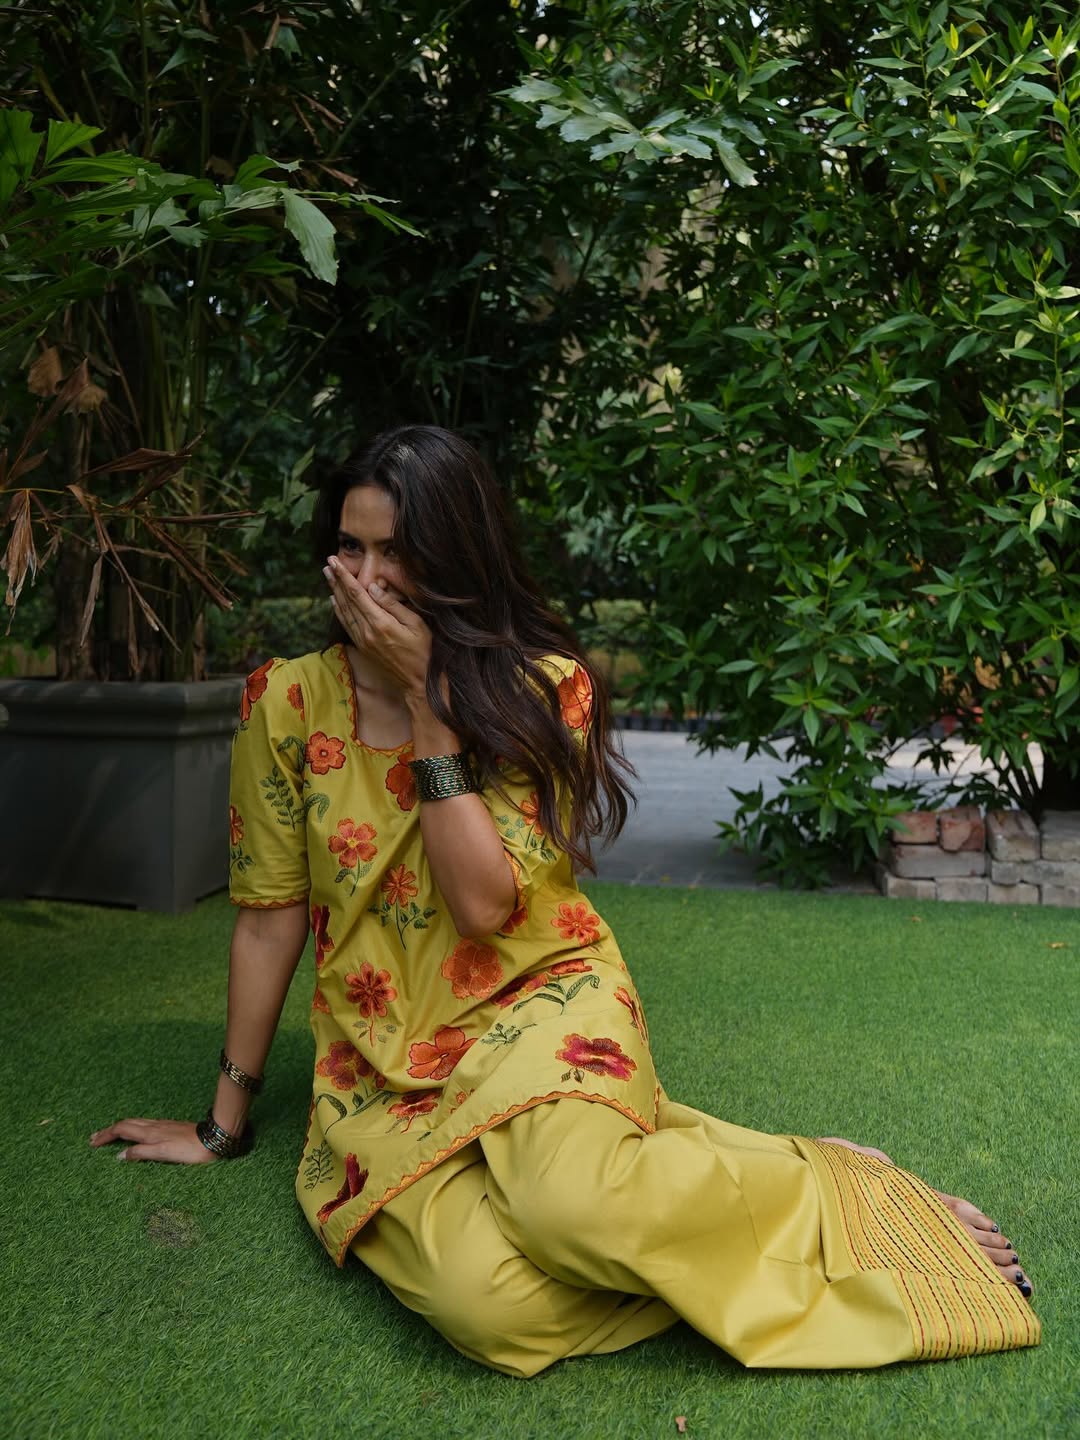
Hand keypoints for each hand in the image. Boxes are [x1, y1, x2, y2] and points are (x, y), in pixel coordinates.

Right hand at [89, 1117, 216, 1163]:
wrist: (215, 1138)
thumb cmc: (191, 1150)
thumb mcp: (164, 1154)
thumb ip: (142, 1153)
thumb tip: (120, 1156)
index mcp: (150, 1133)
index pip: (121, 1130)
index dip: (106, 1135)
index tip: (92, 1143)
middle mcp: (154, 1126)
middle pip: (126, 1124)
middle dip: (108, 1131)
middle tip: (93, 1138)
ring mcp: (162, 1126)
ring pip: (135, 1124)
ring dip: (119, 1129)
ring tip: (108, 1135)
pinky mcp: (170, 1128)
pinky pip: (144, 1126)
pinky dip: (132, 1129)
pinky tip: (134, 1134)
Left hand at [323, 556, 432, 698]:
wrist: (418, 682)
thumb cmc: (423, 651)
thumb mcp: (416, 624)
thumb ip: (393, 605)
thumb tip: (373, 588)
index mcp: (380, 623)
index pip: (357, 594)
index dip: (344, 576)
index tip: (334, 562)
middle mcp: (367, 632)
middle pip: (347, 601)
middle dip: (336, 580)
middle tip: (327, 564)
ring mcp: (363, 641)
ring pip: (344, 612)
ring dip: (334, 593)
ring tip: (328, 577)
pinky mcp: (363, 647)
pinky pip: (346, 625)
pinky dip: (338, 611)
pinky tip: (334, 601)